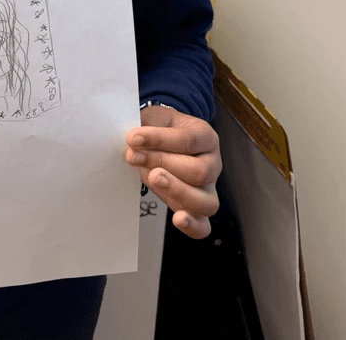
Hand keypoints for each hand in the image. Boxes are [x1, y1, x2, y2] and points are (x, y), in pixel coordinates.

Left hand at [125, 105, 220, 239]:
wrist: (162, 138)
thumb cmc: (160, 128)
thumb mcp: (154, 118)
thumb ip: (145, 127)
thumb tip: (133, 142)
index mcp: (205, 137)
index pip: (188, 140)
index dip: (158, 139)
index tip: (133, 138)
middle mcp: (213, 164)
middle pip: (199, 171)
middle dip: (162, 164)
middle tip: (135, 157)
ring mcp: (208, 189)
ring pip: (206, 201)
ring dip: (177, 192)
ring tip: (152, 178)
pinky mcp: (196, 209)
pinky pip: (203, 226)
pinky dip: (192, 226)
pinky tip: (177, 219)